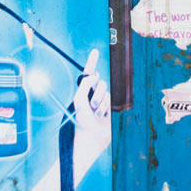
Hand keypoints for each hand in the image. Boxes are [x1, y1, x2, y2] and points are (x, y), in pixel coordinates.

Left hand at [72, 48, 111, 178]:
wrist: (90, 139)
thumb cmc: (80, 122)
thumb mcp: (78, 101)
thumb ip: (84, 85)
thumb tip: (95, 74)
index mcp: (83, 92)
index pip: (88, 74)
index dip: (91, 62)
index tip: (95, 51)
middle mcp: (93, 95)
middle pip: (99, 82)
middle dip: (96, 92)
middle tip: (91, 106)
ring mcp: (102, 102)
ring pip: (106, 91)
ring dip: (101, 102)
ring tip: (96, 114)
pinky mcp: (111, 109)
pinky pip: (112, 100)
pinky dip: (107, 107)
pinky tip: (103, 116)